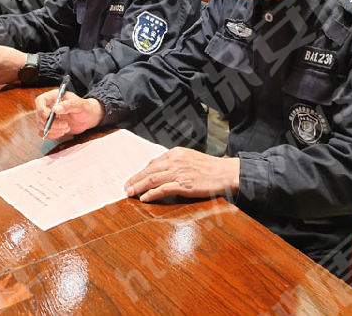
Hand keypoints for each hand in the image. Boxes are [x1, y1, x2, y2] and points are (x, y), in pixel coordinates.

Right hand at [35, 89, 103, 139]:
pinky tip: (62, 132)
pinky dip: (52, 135)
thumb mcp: (80, 105)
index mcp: (54, 97)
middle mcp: (49, 106)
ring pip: (41, 126)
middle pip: (40, 116)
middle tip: (65, 124)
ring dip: (53, 130)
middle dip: (52, 123)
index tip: (49, 116)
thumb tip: (55, 109)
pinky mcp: (50, 126)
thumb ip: (68, 105)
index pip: (40, 101)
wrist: (89, 117)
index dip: (41, 109)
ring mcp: (49, 117)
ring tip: (66, 127)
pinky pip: (44, 133)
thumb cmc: (85, 108)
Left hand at [124, 148, 239, 202]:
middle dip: (135, 179)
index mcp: (176, 153)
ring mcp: (179, 173)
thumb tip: (162, 171)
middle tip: (126, 187)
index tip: (134, 178)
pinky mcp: (184, 185)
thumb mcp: (190, 158)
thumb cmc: (210, 167)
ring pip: (152, 179)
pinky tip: (144, 198)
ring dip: (139, 186)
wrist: (225, 172)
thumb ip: (176, 163)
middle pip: (149, 171)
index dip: (141, 172)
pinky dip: (151, 194)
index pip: (153, 163)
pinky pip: (163, 189)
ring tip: (130, 193)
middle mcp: (175, 161)